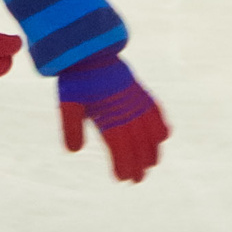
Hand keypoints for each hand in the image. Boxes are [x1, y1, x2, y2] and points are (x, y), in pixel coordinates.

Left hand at [56, 51, 167, 182]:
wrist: (88, 50)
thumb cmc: (76, 79)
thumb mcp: (68, 103)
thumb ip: (71, 127)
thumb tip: (74, 151)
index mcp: (109, 114)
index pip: (119, 145)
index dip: (123, 163)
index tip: (123, 179)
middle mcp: (127, 108)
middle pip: (137, 142)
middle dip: (139, 163)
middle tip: (138, 180)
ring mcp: (135, 99)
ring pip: (149, 129)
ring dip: (152, 148)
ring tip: (152, 164)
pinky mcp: (139, 90)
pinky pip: (155, 110)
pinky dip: (160, 123)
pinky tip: (164, 136)